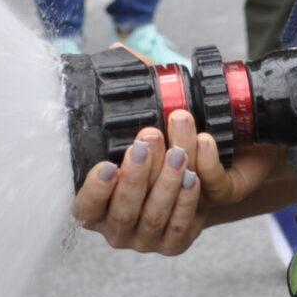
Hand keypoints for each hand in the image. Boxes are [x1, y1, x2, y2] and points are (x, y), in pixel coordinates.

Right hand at [69, 109, 253, 253]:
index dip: (94, 190)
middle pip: (123, 211)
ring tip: (179, 149)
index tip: (106, 165)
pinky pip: (183, 224)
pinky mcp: (177, 243)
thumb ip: (133, 92)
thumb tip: (117, 53)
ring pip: (155, 216)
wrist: (212, 172)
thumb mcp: (147, 119)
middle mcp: (118, 226)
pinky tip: (197, 172)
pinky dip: (190, 198)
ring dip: (167, 182)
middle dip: (137, 175)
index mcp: (99, 202)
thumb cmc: (166, 147)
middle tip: (149, 139)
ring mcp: (147, 239)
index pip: (85, 207)